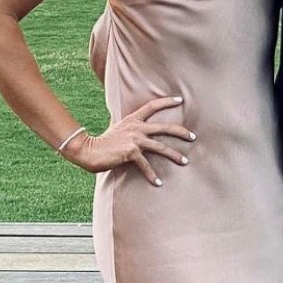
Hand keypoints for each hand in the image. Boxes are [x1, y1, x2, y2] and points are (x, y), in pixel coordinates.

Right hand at [70, 96, 195, 184]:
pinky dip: (152, 175)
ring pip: (161, 147)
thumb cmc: (103, 142)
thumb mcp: (117, 129)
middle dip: (181, 132)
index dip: (166, 101)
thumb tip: (134, 128)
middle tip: (193, 137)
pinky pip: (146, 165)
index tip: (180, 100)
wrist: (88, 150)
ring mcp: (134, 139)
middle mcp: (136, 127)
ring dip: (175, 155)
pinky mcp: (131, 152)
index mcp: (133, 119)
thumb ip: (128, 127)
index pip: (152, 106)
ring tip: (185, 162)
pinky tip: (158, 183)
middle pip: (164, 127)